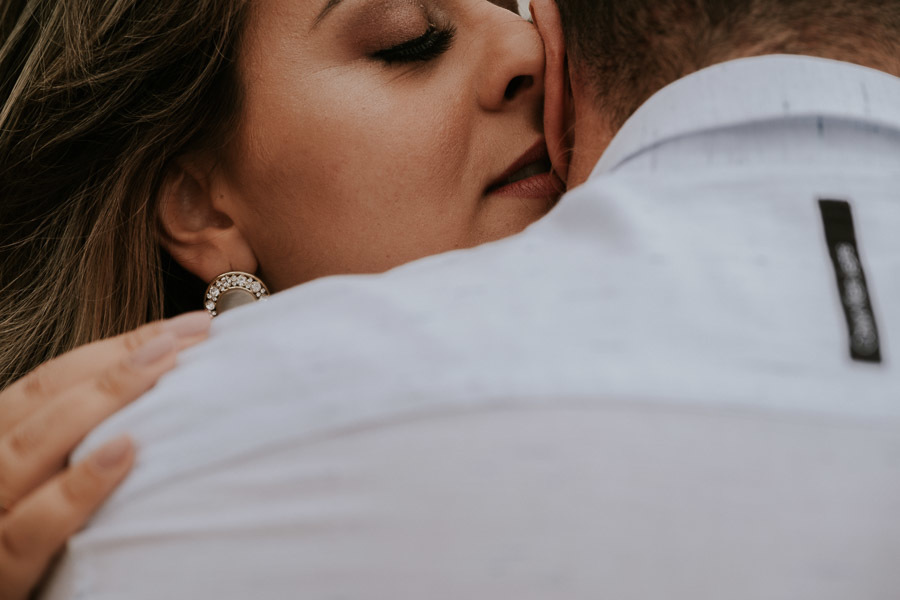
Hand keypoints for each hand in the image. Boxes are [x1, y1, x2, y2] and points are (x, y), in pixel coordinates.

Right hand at [0, 312, 210, 599]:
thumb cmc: (24, 534)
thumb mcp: (41, 477)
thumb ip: (76, 439)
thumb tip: (153, 398)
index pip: (52, 381)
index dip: (115, 348)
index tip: (182, 327)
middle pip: (47, 399)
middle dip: (119, 360)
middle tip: (188, 334)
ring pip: (33, 447)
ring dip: (102, 400)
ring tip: (164, 365)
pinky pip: (34, 526)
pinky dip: (78, 486)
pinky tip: (123, 452)